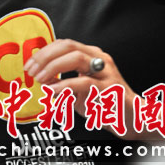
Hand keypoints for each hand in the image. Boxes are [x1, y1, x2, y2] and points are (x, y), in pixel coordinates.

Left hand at [24, 38, 138, 138]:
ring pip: (76, 58)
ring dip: (53, 67)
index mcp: (91, 55)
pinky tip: (54, 90)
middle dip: (45, 57)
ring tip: (41, 79)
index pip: (63, 44)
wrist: (135, 120)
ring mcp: (106, 72)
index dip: (44, 52)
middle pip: (67, 46)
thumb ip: (62, 83)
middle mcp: (99, 59)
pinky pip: (84, 82)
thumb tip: (42, 80)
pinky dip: (65, 85)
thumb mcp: (80, 91)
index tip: (30, 64)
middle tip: (32, 71)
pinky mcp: (110, 88)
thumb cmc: (106, 105)